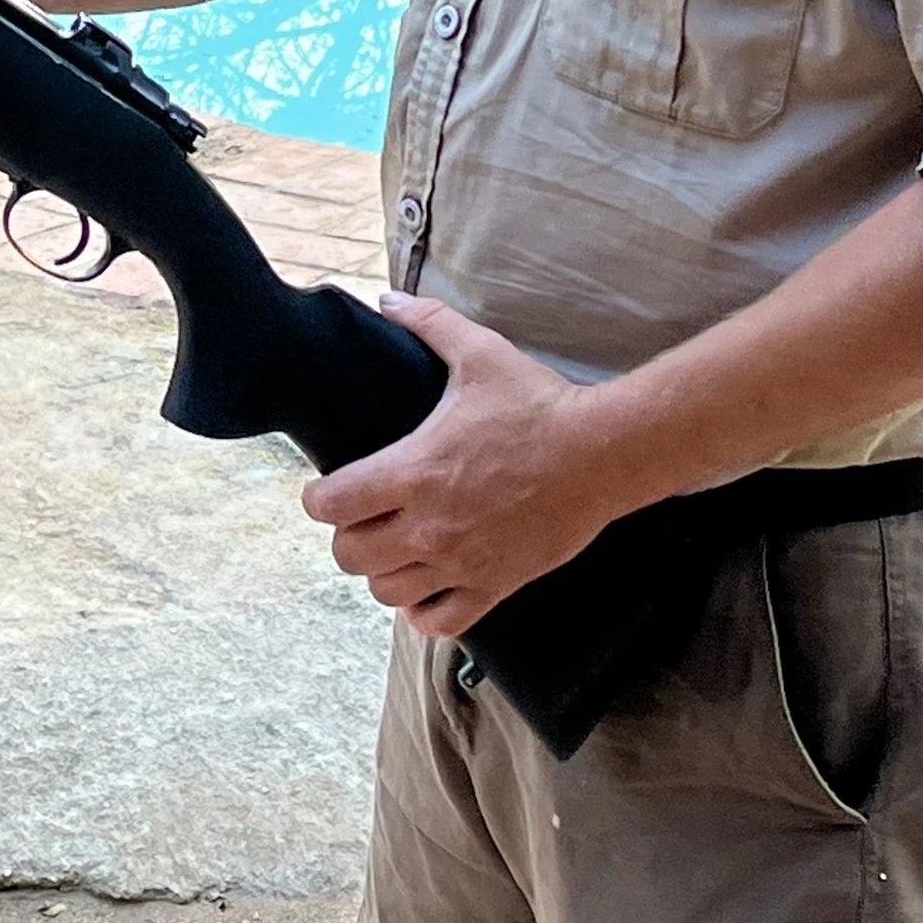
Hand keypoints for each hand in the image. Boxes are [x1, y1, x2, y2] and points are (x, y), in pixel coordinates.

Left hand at [302, 293, 635, 637]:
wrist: (603, 453)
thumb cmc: (539, 404)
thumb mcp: (479, 353)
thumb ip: (427, 323)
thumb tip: (387, 300)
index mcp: (415, 470)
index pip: (331, 505)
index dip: (319, 497)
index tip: (329, 488)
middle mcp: (430, 524)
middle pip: (350, 555)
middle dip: (347, 536)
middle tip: (362, 517)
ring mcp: (462, 561)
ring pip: (388, 592)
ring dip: (383, 572)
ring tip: (395, 548)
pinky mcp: (495, 585)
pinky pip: (439, 622)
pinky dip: (424, 610)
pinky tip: (429, 584)